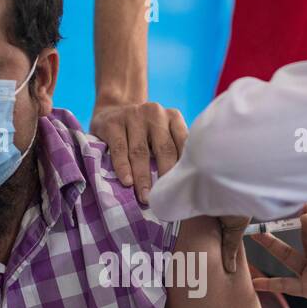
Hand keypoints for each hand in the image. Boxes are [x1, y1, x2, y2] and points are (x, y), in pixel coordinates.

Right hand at [92, 99, 246, 272]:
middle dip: (166, 176)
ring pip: (140, 151)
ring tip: (146, 198)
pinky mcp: (113, 123)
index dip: (186, 168)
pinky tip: (127, 182)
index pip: (183, 143)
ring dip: (143, 177)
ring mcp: (132, 115)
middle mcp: (155, 113)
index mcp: (173, 117)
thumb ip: (176, 150)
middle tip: (166, 199)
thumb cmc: (145, 131)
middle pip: (164, 149)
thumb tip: (194, 184)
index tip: (189, 189)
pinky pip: (120, 148)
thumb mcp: (163, 133)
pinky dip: (123, 167)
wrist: (113, 108)